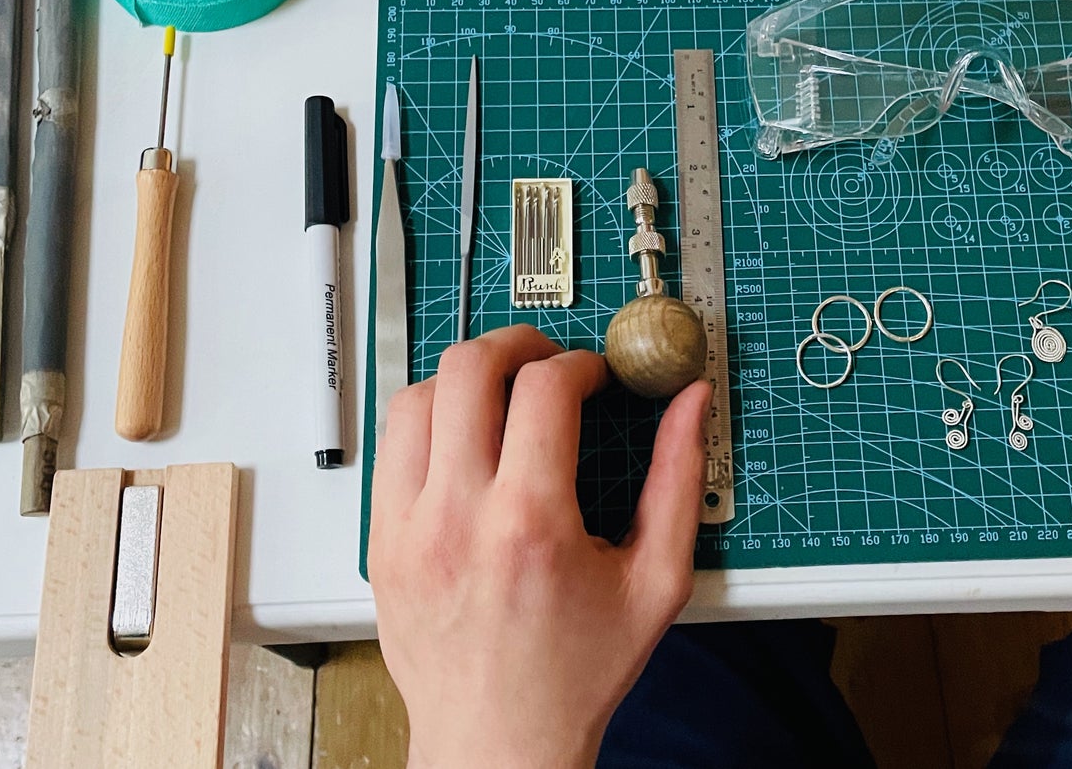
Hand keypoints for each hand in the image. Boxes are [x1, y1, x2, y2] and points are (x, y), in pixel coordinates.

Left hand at [369, 323, 710, 768]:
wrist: (499, 745)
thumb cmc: (576, 673)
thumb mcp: (655, 582)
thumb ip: (678, 481)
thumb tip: (691, 404)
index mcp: (531, 524)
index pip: (544, 387)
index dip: (580, 364)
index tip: (594, 378)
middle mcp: (458, 517)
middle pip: (468, 369)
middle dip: (517, 344)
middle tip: (545, 360)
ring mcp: (408, 528)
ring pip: (417, 395)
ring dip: (465, 378)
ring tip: (500, 394)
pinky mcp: (381, 540)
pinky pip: (391, 444)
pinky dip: (427, 420)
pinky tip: (462, 438)